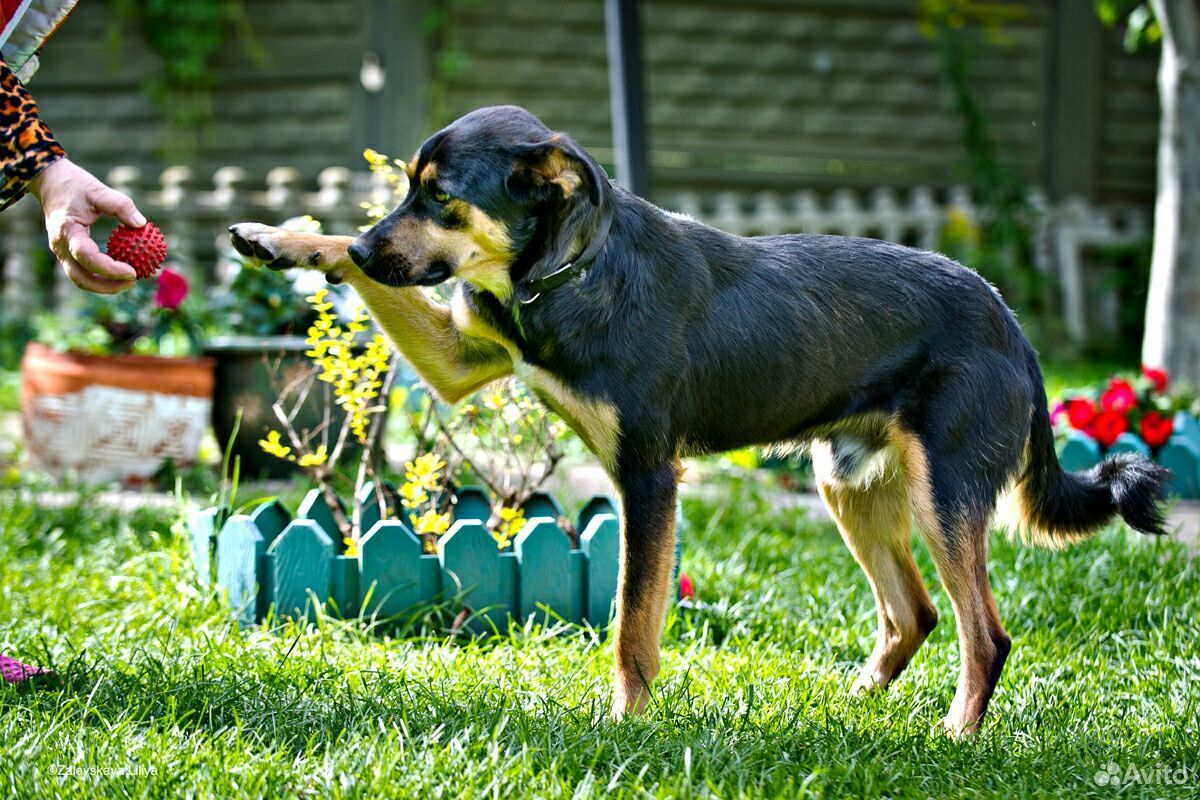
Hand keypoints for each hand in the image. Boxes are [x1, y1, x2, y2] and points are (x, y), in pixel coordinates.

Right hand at [29, 158, 146, 293]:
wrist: (50, 181)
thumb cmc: (75, 184)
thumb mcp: (98, 190)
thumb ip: (120, 205)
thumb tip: (142, 224)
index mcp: (66, 231)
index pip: (88, 258)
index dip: (111, 269)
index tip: (133, 272)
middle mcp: (60, 246)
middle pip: (81, 278)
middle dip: (108, 286)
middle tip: (134, 281)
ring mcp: (61, 251)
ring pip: (80, 279)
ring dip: (104, 285)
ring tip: (129, 281)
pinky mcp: (66, 252)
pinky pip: (83, 270)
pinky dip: (100, 276)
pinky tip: (120, 271)